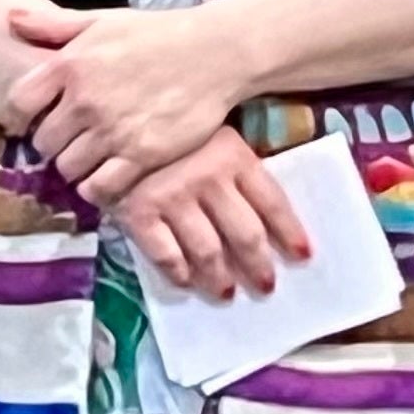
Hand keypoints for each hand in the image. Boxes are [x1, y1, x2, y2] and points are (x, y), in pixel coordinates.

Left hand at [6, 2, 250, 202]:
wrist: (216, 52)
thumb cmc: (157, 33)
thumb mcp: (102, 20)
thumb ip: (53, 25)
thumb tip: (10, 19)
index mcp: (70, 64)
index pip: (18, 103)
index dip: (21, 117)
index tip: (33, 121)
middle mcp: (86, 100)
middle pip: (43, 142)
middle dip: (52, 144)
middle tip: (69, 142)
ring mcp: (113, 130)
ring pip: (67, 168)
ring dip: (74, 167)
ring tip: (89, 158)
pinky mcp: (142, 155)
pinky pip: (99, 187)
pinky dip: (97, 187)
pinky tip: (106, 176)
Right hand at [107, 129, 311, 302]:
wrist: (111, 122)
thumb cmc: (169, 132)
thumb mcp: (213, 138)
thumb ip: (236, 171)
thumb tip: (267, 219)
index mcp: (233, 156)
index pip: (272, 202)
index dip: (290, 233)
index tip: (303, 256)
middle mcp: (208, 178)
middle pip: (245, 234)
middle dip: (258, 266)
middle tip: (265, 286)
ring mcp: (172, 197)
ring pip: (208, 251)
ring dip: (219, 278)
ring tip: (225, 292)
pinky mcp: (139, 213)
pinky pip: (166, 255)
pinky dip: (178, 273)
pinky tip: (186, 281)